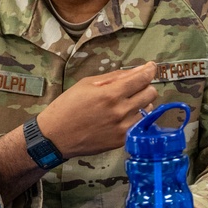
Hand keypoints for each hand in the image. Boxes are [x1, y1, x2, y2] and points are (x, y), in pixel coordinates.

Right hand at [37, 62, 156, 158]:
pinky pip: (140, 124)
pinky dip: (137, 116)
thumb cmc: (68, 106)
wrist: (55, 137)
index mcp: (110, 94)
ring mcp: (123, 128)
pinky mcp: (122, 140)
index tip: (151, 66)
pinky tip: (125, 114)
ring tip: (126, 101)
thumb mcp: (87, 84)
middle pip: (150, 93)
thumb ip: (114, 77)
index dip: (149, 70)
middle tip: (134, 86)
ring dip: (142, 102)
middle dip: (145, 86)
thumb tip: (137, 70)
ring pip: (148, 109)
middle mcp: (120, 112)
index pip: (141, 79)